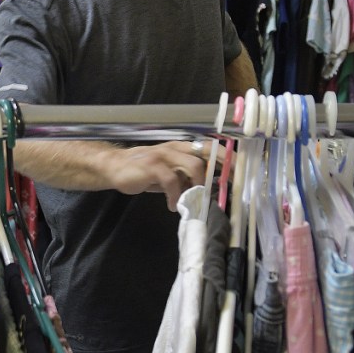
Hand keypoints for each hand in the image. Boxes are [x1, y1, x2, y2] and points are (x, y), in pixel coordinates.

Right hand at [106, 140, 221, 211]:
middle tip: (223, 190)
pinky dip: (176, 196)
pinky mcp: (152, 167)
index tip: (239, 169)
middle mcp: (174, 148)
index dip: (225, 156)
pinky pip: (172, 181)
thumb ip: (184, 177)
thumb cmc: (142, 171)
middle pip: (205, 154)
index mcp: (180, 148)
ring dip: (197, 187)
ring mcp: (163, 155)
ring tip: (193, 201)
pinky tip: (173, 206)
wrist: (114, 167)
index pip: (208, 147)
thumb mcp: (167, 173)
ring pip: (193, 166)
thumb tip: (207, 188)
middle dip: (219, 171)